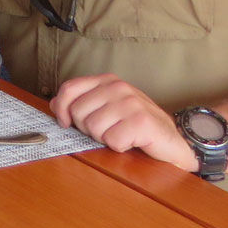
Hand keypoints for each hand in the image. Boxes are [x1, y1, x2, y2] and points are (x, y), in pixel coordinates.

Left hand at [50, 74, 194, 169]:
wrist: (172, 142)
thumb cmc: (136, 127)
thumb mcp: (106, 110)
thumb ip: (80, 104)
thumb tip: (55, 104)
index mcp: (107, 81)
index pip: (69, 89)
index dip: (61, 109)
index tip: (66, 122)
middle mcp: (119, 87)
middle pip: (77, 112)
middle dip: (87, 129)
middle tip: (108, 131)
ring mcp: (131, 102)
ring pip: (93, 127)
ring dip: (104, 139)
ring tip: (120, 135)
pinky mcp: (142, 121)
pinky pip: (112, 140)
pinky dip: (119, 147)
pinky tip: (131, 142)